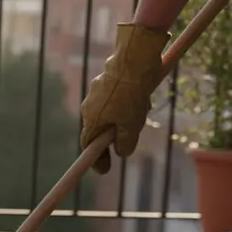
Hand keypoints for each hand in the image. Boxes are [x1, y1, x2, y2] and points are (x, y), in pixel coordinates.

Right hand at [79, 24, 168, 173]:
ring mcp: (97, 94)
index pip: (89, 147)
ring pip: (111, 113)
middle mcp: (89, 108)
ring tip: (142, 110)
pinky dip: (127, 102)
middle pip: (101, 129)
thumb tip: (122, 153)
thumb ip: (125, 142)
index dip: (97, 160)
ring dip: (125, 117)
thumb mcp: (130, 125)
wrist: (132, 61)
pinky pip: (116, 98)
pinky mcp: (107, 82)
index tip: (104, 170)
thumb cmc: (129, 95)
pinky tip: (142, 97)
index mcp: (92, 121)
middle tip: (127, 142)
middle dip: (114, 136)